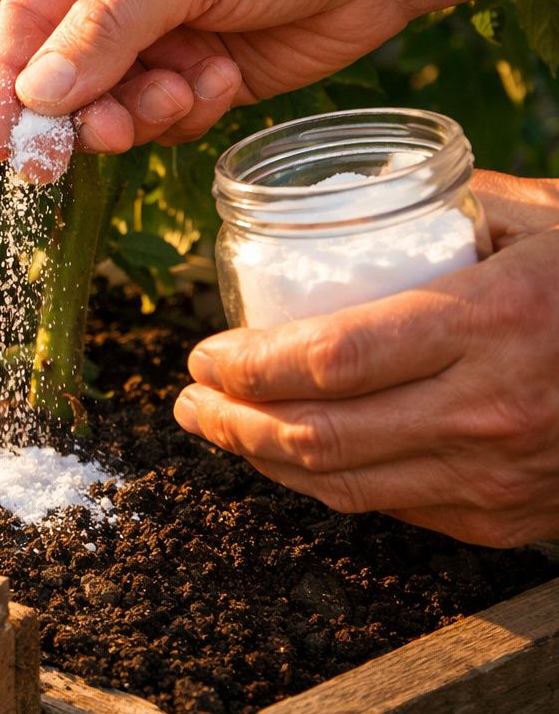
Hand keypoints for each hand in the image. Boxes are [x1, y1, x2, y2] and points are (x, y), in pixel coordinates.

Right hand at [0, 0, 405, 181]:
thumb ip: (109, 28)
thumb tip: (36, 94)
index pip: (24, 21)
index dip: (5, 84)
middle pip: (59, 77)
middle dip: (84, 111)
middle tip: (109, 134)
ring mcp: (156, 39)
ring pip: (111, 108)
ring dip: (145, 113)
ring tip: (189, 91)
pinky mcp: (195, 77)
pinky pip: (163, 121)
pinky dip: (190, 111)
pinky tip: (227, 78)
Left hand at [173, 171, 558, 547]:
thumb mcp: (543, 217)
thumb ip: (447, 207)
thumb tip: (353, 197)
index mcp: (490, 322)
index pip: (327, 361)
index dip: (245, 368)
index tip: (201, 354)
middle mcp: (489, 409)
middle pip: (318, 435)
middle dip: (230, 422)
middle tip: (190, 399)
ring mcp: (499, 475)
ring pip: (344, 485)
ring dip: (263, 460)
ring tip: (220, 428)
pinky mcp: (507, 517)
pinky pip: (390, 507)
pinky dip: (327, 483)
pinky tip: (293, 454)